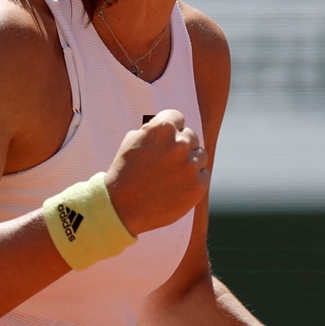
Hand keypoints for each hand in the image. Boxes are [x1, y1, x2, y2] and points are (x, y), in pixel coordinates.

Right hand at [104, 109, 209, 233]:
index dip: (172, 128)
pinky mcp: (198, 185)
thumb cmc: (124, 173)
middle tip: (167, 161)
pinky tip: (178, 186)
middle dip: (181, 146)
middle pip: (191, 137)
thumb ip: (153, 130)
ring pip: (200, 155)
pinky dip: (194, 180)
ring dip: (190, 162)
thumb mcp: (132, 142)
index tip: (166, 139)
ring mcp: (190, 165)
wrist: (121, 208)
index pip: (178, 117)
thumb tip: (171, 126)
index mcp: (162, 128)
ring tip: (172, 175)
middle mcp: (180, 143)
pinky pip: (203, 174)